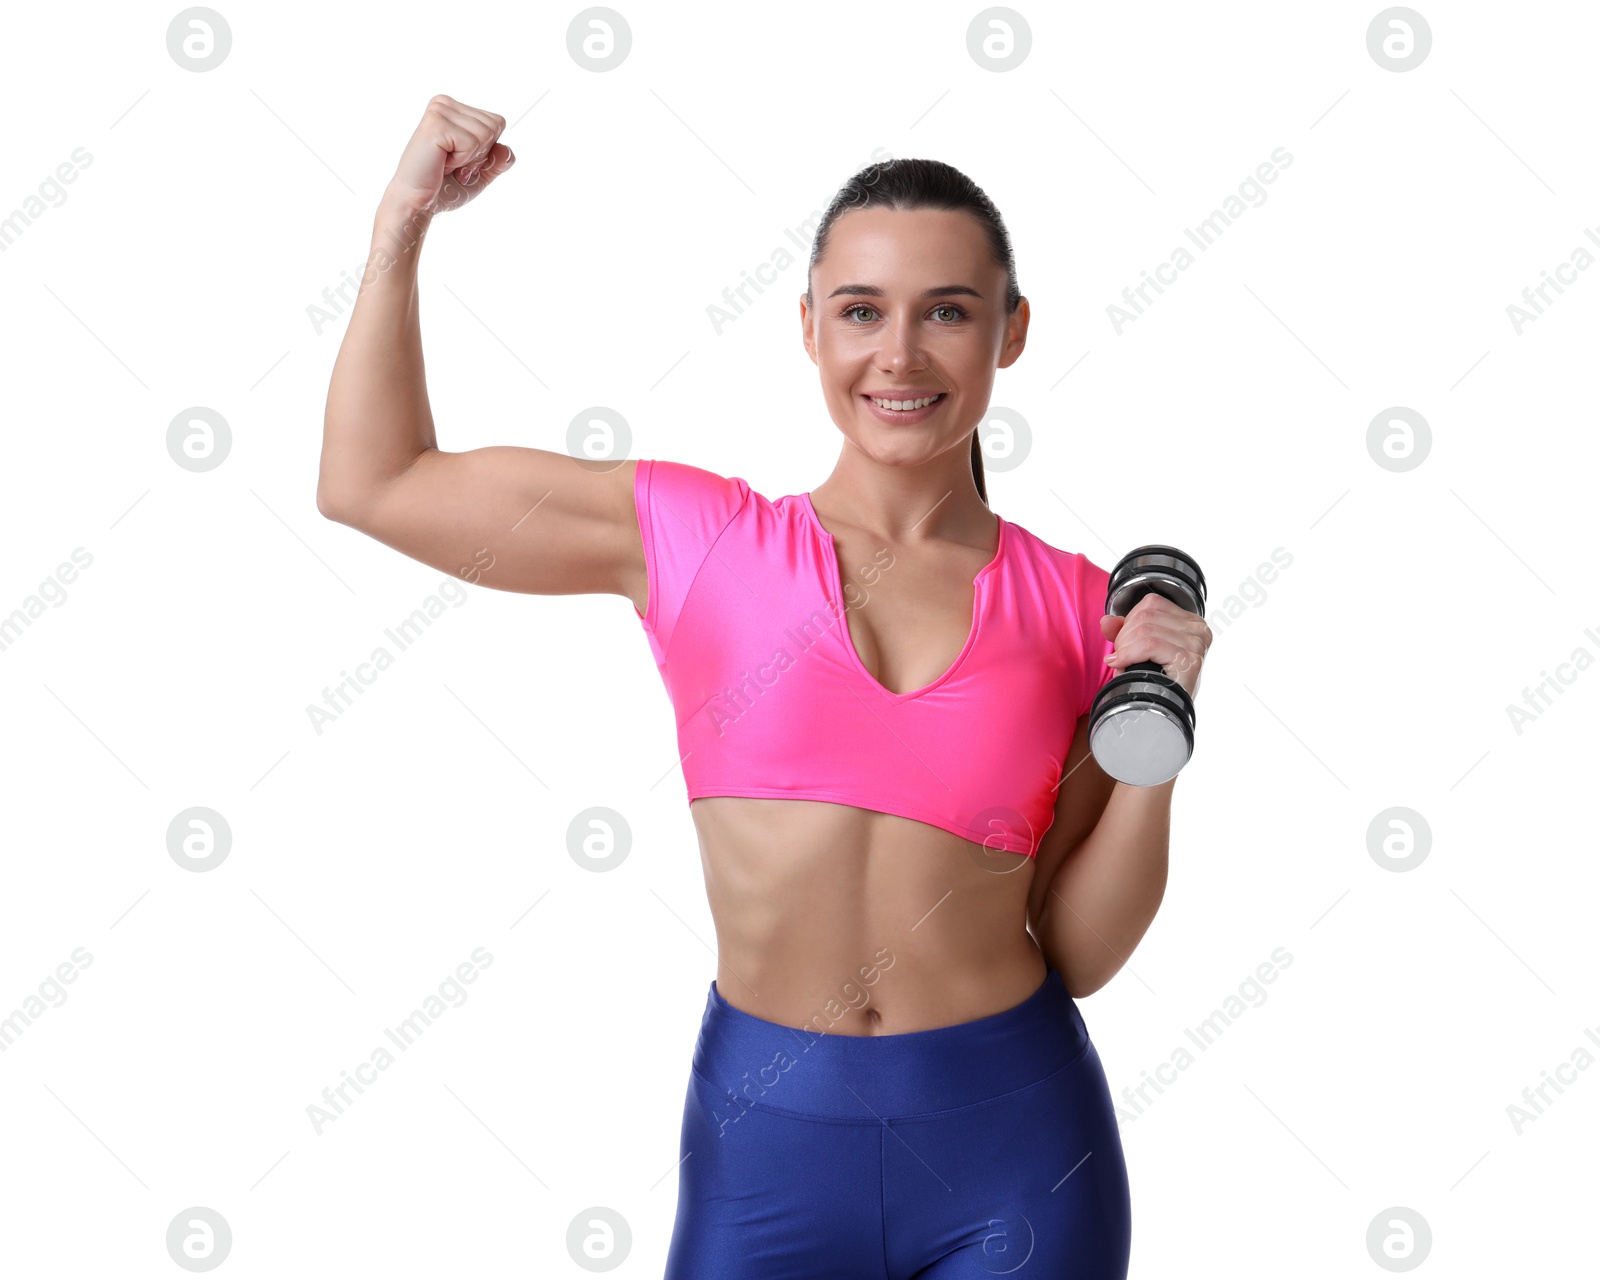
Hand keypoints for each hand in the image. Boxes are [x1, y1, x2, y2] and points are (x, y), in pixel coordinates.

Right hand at [384, 94, 514, 217]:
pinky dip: (462, 161)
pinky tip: (441, 163)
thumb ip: (498, 160)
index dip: (487, 150)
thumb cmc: (444, 188)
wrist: (417, 203)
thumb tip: (507, 150)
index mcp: (454, 108)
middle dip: (480, 154)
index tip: (462, 161)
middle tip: (453, 165)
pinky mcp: (435, 124)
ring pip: (486, 134)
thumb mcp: (480, 173)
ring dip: (470, 159)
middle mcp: (444, 103)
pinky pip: (472, 143)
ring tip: (446, 164)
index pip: (497, 122)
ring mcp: (439, 111)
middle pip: (495, 126)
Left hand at [1101, 594, 1211, 699]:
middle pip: (1147, 615)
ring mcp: (1197, 644)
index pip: (1152, 603)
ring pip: (1145, 630)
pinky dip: (1128, 655)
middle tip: (1121, 658)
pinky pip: (1149, 645)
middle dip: (1124, 636)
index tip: (1125, 644)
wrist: (1166, 715)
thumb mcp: (1140, 651)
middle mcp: (1199, 630)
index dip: (1130, 621)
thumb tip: (1106, 621)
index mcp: (1191, 622)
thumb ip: (1124, 631)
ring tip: (1123, 664)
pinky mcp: (1190, 659)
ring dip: (1125, 648)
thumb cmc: (1157, 683)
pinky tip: (1121, 666)